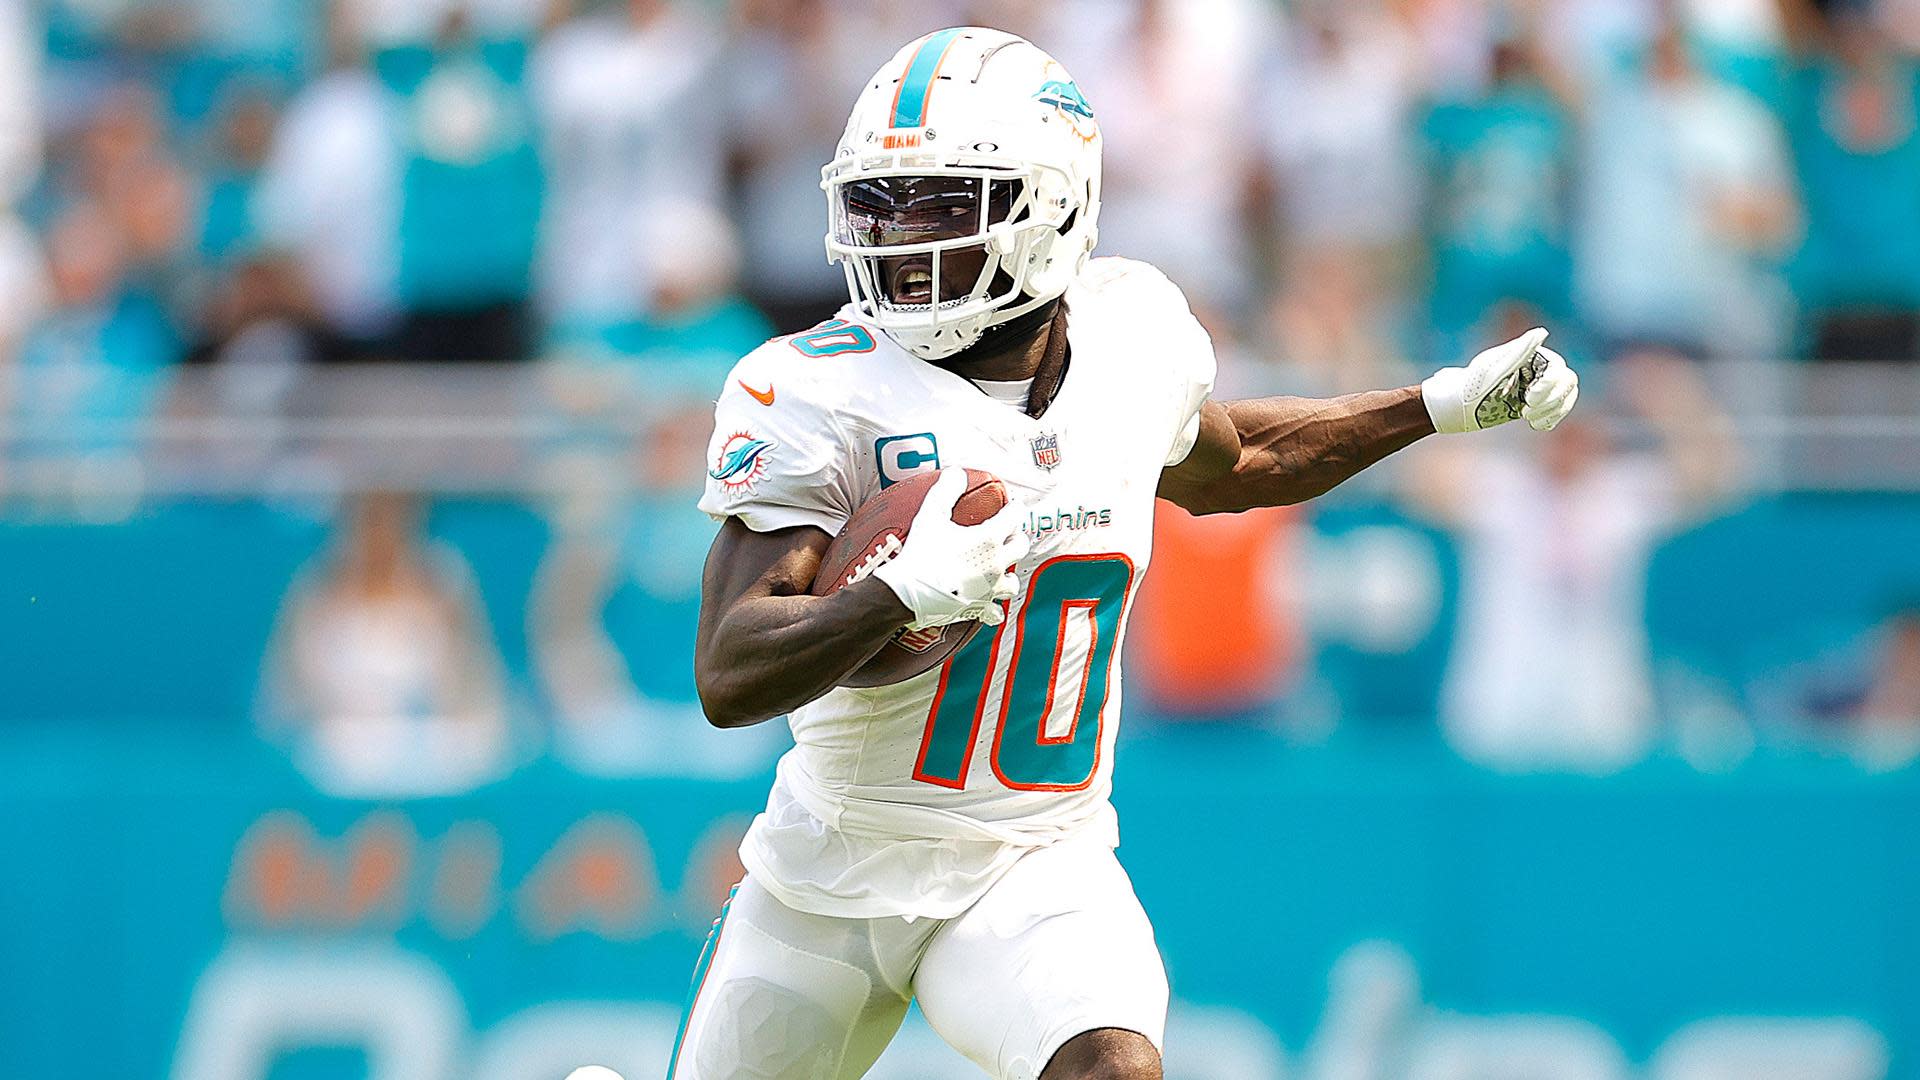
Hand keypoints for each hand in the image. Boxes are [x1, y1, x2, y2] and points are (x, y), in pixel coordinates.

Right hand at [871, 469, 1028, 629]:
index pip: (1015, 516)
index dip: (1015, 506)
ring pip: (1013, 580)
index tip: (1012, 504)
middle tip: (1006, 532)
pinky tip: (989, 604)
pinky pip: (994, 610)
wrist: (907, 593)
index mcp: (989, 539)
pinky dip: (993, 606)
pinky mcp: (980, 607)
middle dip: (1015, 536)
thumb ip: (946, 490)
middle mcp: (996, 563)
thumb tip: (956, 473)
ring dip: (1008, 571)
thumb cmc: (920, 554)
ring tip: (998, 567)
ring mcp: (990, 588)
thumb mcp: (931, 514)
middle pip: (1020, 546)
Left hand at [1421, 327, 1579, 433]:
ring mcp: (1535, 387)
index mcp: (1529, 356)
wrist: (1455, 408)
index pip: (1557, 367)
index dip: (1550, 384)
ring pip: (1565, 396)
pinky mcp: (1531, 404)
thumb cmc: (1471, 386)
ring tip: (1528, 417)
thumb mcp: (1494, 370)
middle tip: (1527, 411)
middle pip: (1566, 382)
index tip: (1529, 398)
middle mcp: (1535, 369)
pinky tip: (1536, 424)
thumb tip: (1541, 332)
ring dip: (1554, 410)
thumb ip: (1519, 352)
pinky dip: (1552, 418)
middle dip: (1552, 399)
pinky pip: (1556, 410)